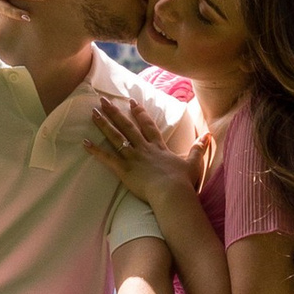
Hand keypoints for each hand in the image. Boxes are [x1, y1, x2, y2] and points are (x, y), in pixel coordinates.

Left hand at [89, 87, 201, 208]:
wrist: (172, 193)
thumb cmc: (183, 181)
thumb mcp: (193, 162)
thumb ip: (199, 148)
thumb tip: (208, 135)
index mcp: (158, 147)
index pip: (147, 126)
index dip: (139, 113)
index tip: (131, 102)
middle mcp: (143, 148)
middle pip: (127, 126)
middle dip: (115, 112)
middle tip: (103, 100)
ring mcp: (133, 158)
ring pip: (115, 137)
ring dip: (103, 124)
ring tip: (93, 113)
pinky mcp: (124, 170)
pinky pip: (107, 158)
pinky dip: (95, 150)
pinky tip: (84, 142)